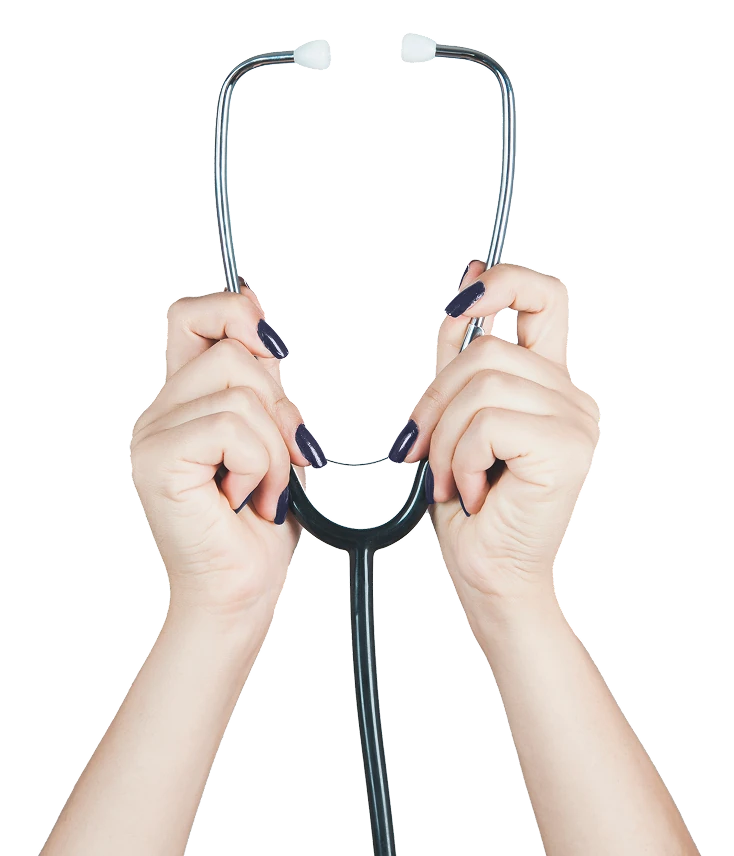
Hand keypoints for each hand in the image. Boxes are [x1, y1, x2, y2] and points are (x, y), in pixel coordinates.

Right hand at [130, 283, 327, 620]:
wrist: (240, 589)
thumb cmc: (258, 523)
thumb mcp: (275, 441)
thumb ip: (265, 392)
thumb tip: (266, 340)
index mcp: (185, 401)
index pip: (190, 318)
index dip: (233, 312)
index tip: (271, 346)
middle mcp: (160, 413)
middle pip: (231, 353)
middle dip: (281, 406)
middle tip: (286, 458)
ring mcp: (153, 436)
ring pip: (240, 393)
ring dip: (275, 449)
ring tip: (264, 489)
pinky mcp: (158, 460)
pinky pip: (232, 428)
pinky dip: (261, 465)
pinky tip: (248, 498)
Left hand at [394, 263, 598, 607]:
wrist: (492, 572)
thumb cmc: (473, 506)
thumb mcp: (454, 418)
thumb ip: (460, 358)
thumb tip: (466, 283)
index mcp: (545, 384)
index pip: (544, 299)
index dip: (501, 283)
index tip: (462, 300)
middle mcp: (569, 396)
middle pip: (487, 351)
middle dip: (434, 401)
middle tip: (422, 449)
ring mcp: (573, 420)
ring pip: (481, 386)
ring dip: (446, 440)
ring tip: (452, 480)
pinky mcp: (564, 446)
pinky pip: (488, 422)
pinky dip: (462, 459)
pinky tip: (474, 491)